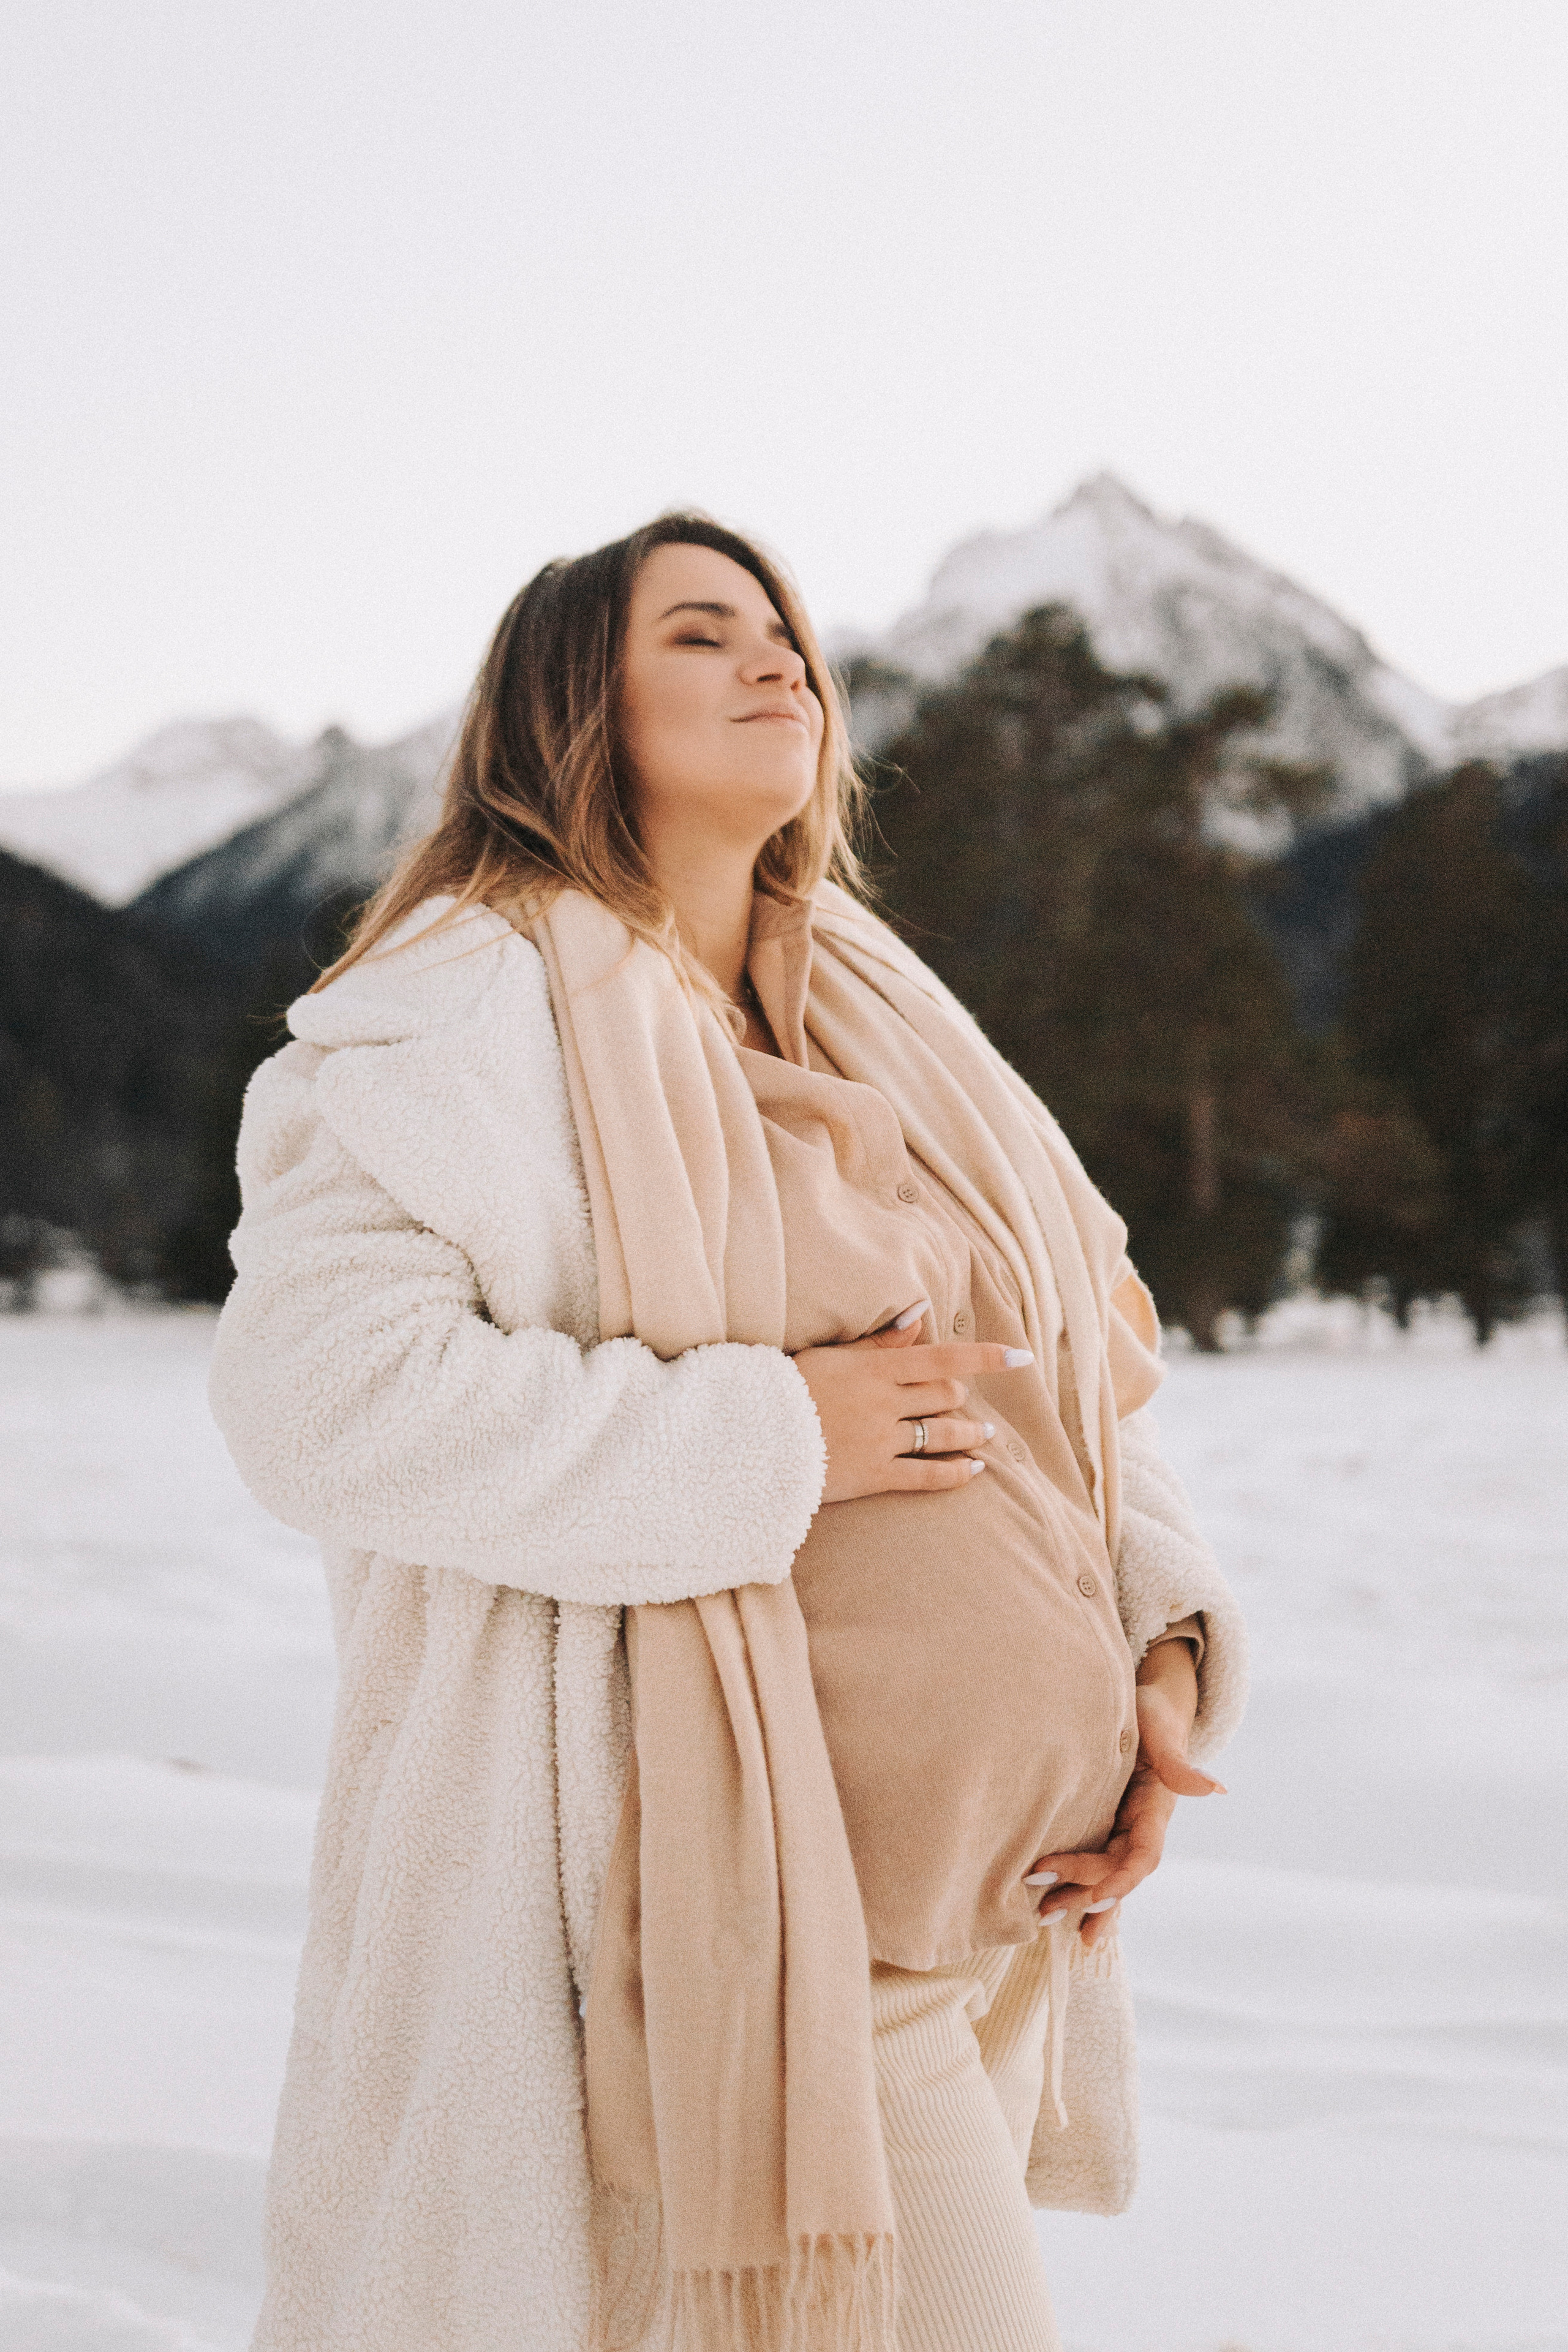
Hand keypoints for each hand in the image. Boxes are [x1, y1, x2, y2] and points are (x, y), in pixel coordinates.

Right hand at [791, 1302, 1032, 1504]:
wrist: (752, 1437)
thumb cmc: (786, 1389)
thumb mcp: (830, 1355)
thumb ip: (879, 1340)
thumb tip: (919, 1311)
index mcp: (875, 1368)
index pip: (943, 1356)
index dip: (986, 1357)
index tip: (1020, 1357)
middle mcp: (885, 1402)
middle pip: (943, 1395)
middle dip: (958, 1397)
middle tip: (964, 1402)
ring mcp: (882, 1440)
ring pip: (941, 1434)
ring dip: (969, 1434)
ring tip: (985, 1435)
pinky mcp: (874, 1475)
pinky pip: (926, 1475)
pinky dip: (954, 1473)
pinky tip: (973, 1471)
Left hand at [1028, 1633, 1224, 1946]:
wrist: (1147, 1701)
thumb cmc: (1153, 1709)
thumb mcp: (1162, 1729)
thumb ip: (1179, 1762)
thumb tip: (1216, 1788)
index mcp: (1157, 1809)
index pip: (1142, 1856)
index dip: (1120, 1879)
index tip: (1093, 1895)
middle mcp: (1142, 1825)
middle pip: (1117, 1871)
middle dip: (1085, 1893)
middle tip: (1045, 1910)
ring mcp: (1124, 1826)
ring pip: (1105, 1873)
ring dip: (1079, 1899)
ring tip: (1044, 1921)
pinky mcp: (1106, 1820)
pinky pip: (1094, 1859)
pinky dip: (1078, 1883)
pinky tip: (1054, 1901)